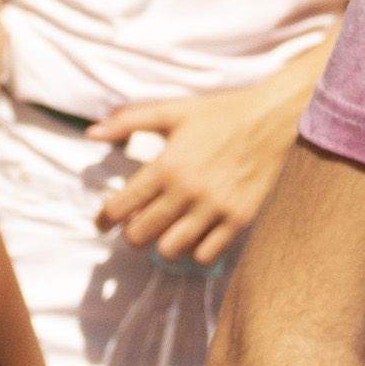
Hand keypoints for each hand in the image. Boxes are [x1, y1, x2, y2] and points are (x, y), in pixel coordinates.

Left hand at [90, 59, 317, 263]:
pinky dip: (196, 250)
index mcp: (166, 165)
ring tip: (167, 233)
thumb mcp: (173, 111)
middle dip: (132, 235)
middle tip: (137, 227)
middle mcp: (187, 190)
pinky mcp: (238, 218)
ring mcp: (214, 207)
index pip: (120, 207)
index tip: (103, 223)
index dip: (104, 220)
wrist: (273, 118)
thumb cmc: (220, 113)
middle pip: (141, 235)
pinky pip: (207, 253)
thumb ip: (129, 121)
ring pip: (171, 250)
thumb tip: (91, 133)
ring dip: (163, 245)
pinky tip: (196, 236)